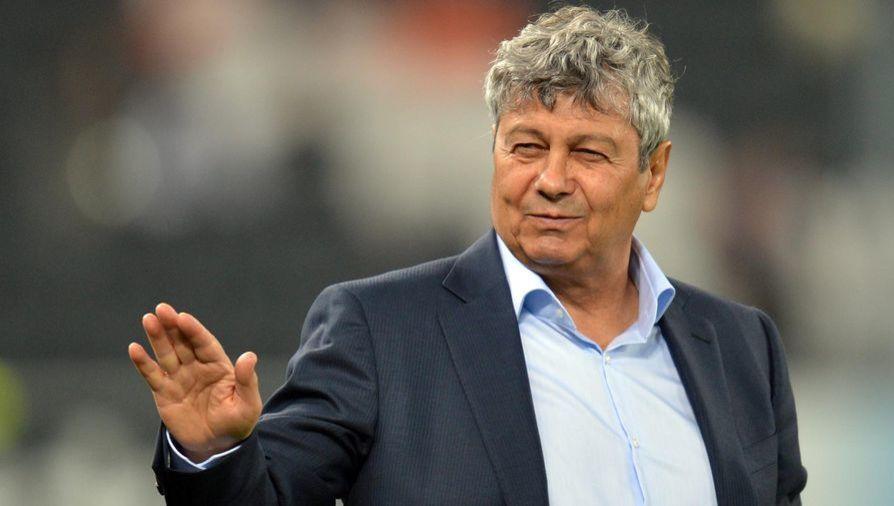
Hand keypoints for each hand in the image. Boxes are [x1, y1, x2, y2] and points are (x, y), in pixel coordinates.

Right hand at [128, 303, 261, 461]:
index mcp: (218, 366)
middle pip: (183, 343)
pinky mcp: (164, 392)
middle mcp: (197, 367)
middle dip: (173, 326)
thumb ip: (246, 380)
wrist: (216, 446)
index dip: (194, 330)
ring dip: (157, 337)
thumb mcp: (248, 404)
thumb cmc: (236, 423)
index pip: (204, 343)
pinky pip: (152, 375)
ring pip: (166, 354)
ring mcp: (179, 378)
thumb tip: (249, 356)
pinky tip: (134, 348)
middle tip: (161, 309)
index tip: (183, 317)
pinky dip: (143, 363)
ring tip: (148, 319)